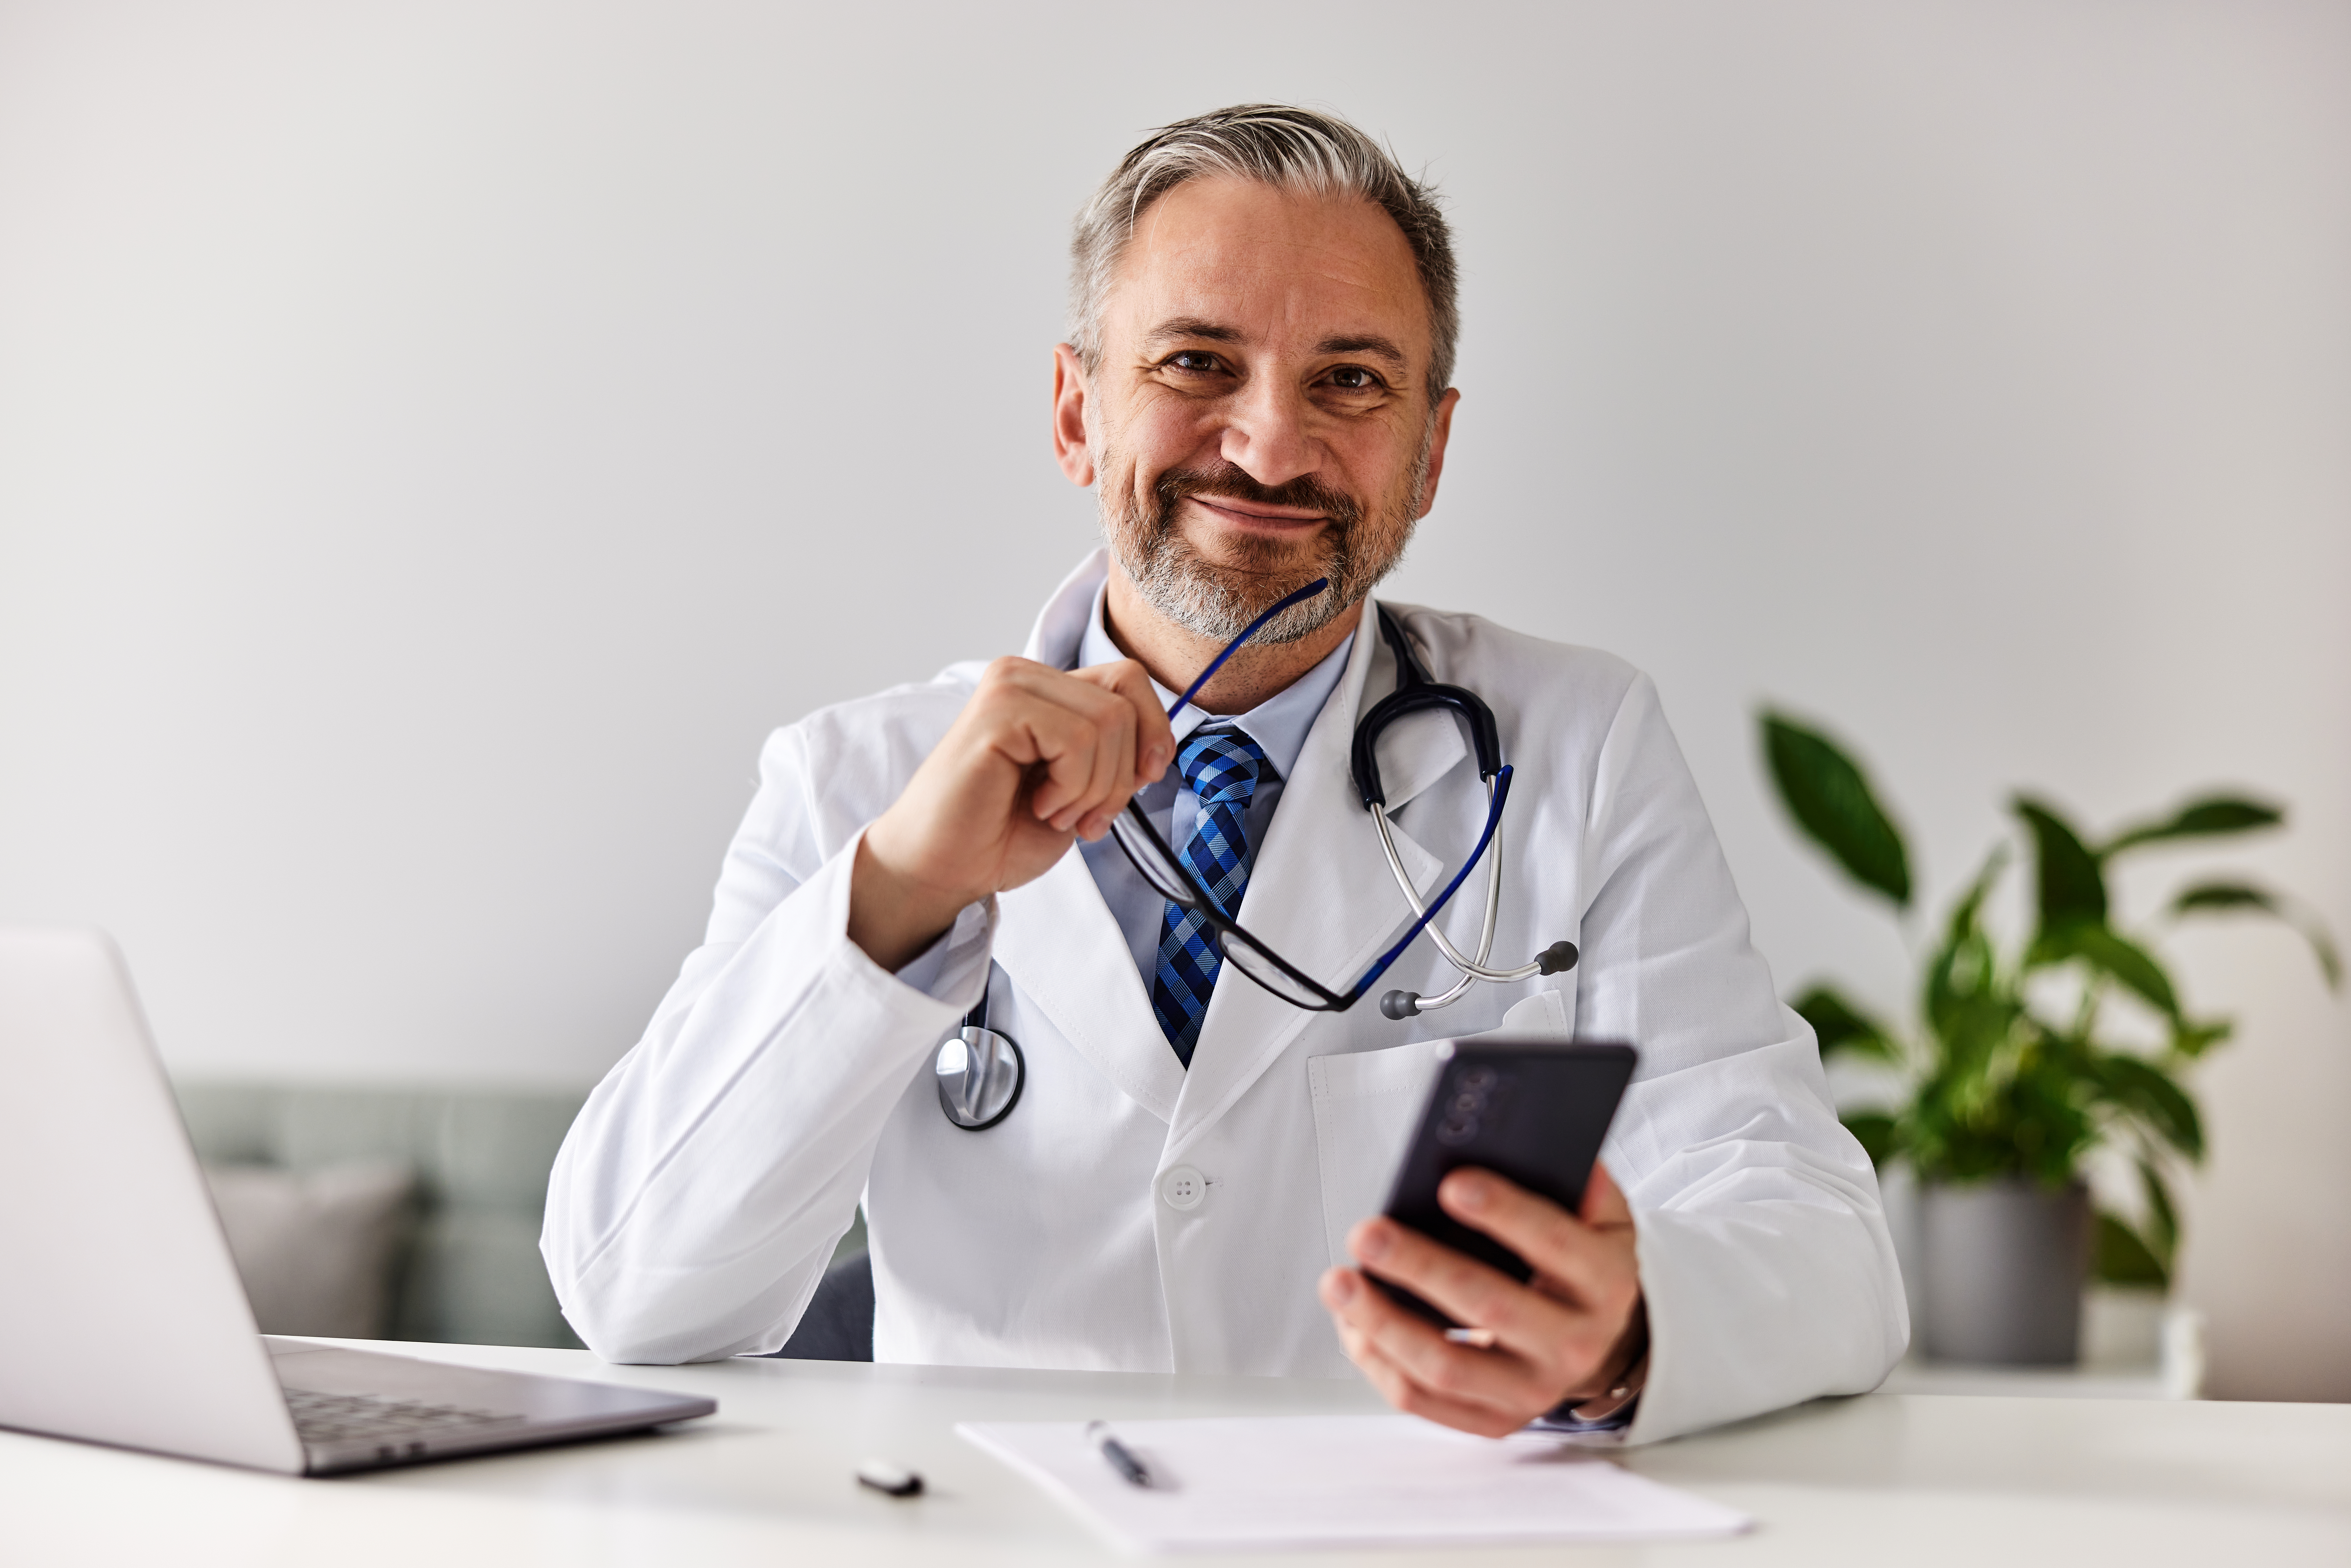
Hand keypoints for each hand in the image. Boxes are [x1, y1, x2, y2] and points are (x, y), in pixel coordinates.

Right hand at [848, 656, 1174, 969]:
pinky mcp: (997, 712)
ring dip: (1093, 788)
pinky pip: (1076, 740)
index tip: (1141, 781)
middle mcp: (1025, 675)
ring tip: (1053, 812)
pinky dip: (1071, 787)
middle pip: (1124, 703)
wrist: (944, 869)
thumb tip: (1158, 745)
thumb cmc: (1002, 833)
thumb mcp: (1082, 787)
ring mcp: (1008, 687)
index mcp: (1046, 688)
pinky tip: (1037, 805)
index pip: (1130, 679)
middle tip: (1081, 815)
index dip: (1152, 731)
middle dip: (1120, 775)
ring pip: (1108, 722)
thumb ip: (1115, 753)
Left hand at [1318, 1162, 1642, 1437]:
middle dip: (1421, 1267)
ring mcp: (1534, 1390)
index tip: (1451, 1184)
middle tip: (1367, 1232)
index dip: (1506, 1213)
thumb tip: (1531, 1136)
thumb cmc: (1581, 1260)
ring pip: (1447, 1365)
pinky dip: (1379, 1363)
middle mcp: (1576, 1344)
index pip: (1556, 1244)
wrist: (1601, 1339)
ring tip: (1338, 1281)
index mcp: (1605, 1282)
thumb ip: (1574, 1179)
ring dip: (1384, 1323)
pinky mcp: (1495, 1418)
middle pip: (1491, 1307)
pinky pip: (1425, 1401)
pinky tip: (1351, 1323)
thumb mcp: (1598, 1215)